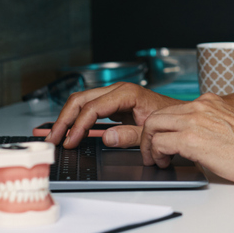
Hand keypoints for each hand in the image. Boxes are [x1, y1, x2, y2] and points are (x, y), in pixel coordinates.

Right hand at [46, 82, 180, 147]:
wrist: (180, 117)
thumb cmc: (169, 122)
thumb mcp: (151, 132)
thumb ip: (129, 135)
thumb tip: (106, 137)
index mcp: (127, 94)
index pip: (93, 107)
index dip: (78, 125)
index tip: (70, 141)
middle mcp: (118, 91)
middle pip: (81, 100)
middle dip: (64, 119)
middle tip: (53, 138)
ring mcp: (114, 96)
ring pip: (81, 101)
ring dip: (66, 118)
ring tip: (54, 135)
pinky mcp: (113, 104)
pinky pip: (89, 107)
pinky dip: (76, 118)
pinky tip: (68, 130)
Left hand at [142, 93, 233, 184]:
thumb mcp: (227, 124)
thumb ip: (206, 123)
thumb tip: (190, 137)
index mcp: (208, 102)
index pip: (172, 110)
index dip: (162, 127)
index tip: (161, 139)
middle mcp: (199, 106)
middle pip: (157, 115)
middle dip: (149, 135)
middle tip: (151, 151)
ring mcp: (193, 121)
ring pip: (153, 126)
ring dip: (149, 145)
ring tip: (156, 159)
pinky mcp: (191, 139)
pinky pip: (160, 143)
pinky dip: (156, 154)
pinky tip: (164, 163)